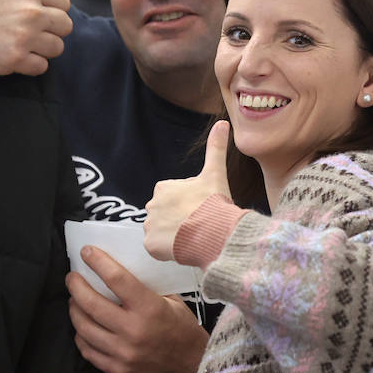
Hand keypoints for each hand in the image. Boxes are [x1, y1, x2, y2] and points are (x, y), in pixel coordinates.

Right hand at [0, 0, 72, 75]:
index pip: (64, 4)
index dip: (49, 9)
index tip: (29, 11)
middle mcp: (32, 12)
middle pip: (65, 27)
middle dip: (50, 29)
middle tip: (26, 29)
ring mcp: (23, 37)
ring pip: (56, 48)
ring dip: (42, 48)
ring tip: (19, 41)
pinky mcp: (14, 60)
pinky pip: (42, 67)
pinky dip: (30, 64)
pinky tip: (13, 54)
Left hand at [67, 248, 207, 372]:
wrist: (193, 369)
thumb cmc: (184, 331)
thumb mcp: (173, 302)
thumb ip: (147, 288)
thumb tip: (120, 271)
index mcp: (150, 308)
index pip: (116, 279)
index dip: (98, 262)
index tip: (86, 252)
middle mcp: (133, 330)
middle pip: (91, 303)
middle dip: (76, 286)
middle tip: (72, 277)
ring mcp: (123, 353)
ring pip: (84, 328)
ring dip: (74, 310)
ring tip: (74, 301)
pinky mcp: (117, 370)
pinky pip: (88, 351)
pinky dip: (81, 336)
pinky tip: (82, 327)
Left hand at [143, 120, 230, 260]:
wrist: (211, 231)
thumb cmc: (213, 202)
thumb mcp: (216, 173)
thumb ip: (216, 148)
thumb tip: (222, 122)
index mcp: (164, 187)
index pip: (172, 197)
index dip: (187, 204)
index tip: (200, 209)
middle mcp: (151, 204)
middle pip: (165, 214)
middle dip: (178, 220)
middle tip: (197, 224)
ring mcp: (149, 225)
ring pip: (160, 232)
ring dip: (172, 235)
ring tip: (191, 238)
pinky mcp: (150, 244)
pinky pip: (156, 248)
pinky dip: (166, 250)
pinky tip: (182, 248)